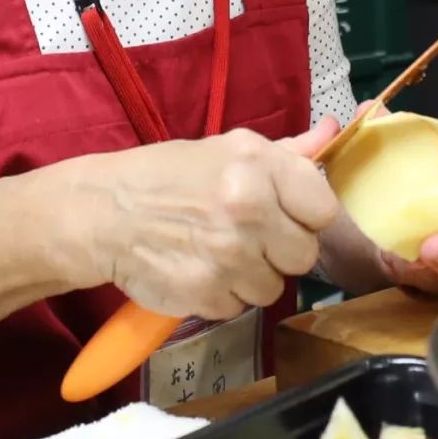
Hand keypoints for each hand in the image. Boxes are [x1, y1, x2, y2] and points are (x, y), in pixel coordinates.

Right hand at [79, 123, 340, 320]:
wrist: (103, 212)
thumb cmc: (167, 176)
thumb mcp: (226, 150)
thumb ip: (286, 152)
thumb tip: (334, 132)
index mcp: (258, 164)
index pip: (323, 209)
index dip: (305, 216)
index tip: (284, 215)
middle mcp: (248, 208)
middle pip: (304, 254)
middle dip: (279, 250)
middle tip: (247, 236)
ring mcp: (229, 255)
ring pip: (274, 286)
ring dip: (250, 276)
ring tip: (217, 252)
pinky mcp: (208, 294)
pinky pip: (240, 307)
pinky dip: (222, 295)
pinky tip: (198, 270)